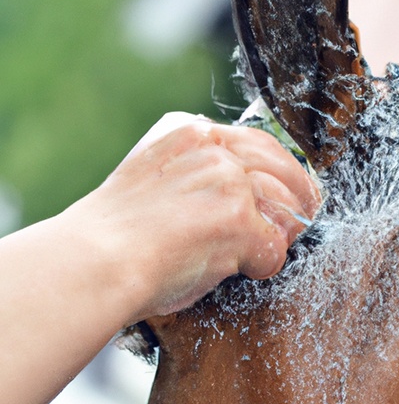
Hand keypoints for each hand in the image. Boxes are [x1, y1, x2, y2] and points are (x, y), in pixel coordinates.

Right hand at [70, 112, 320, 320]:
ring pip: (286, 207)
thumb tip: (233, 194)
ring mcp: (230, 183)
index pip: (259, 144)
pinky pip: (274, 248)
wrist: (94, 263)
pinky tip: (238, 271)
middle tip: (299, 222)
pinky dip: (262, 266)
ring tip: (255, 254)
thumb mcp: (152, 177)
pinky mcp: (240, 220)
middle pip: (284, 169)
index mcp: (190, 132)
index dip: (279, 173)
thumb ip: (193, 174)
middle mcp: (214, 149)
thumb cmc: (114, 236)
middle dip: (297, 198)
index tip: (286, 191)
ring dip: (278, 234)